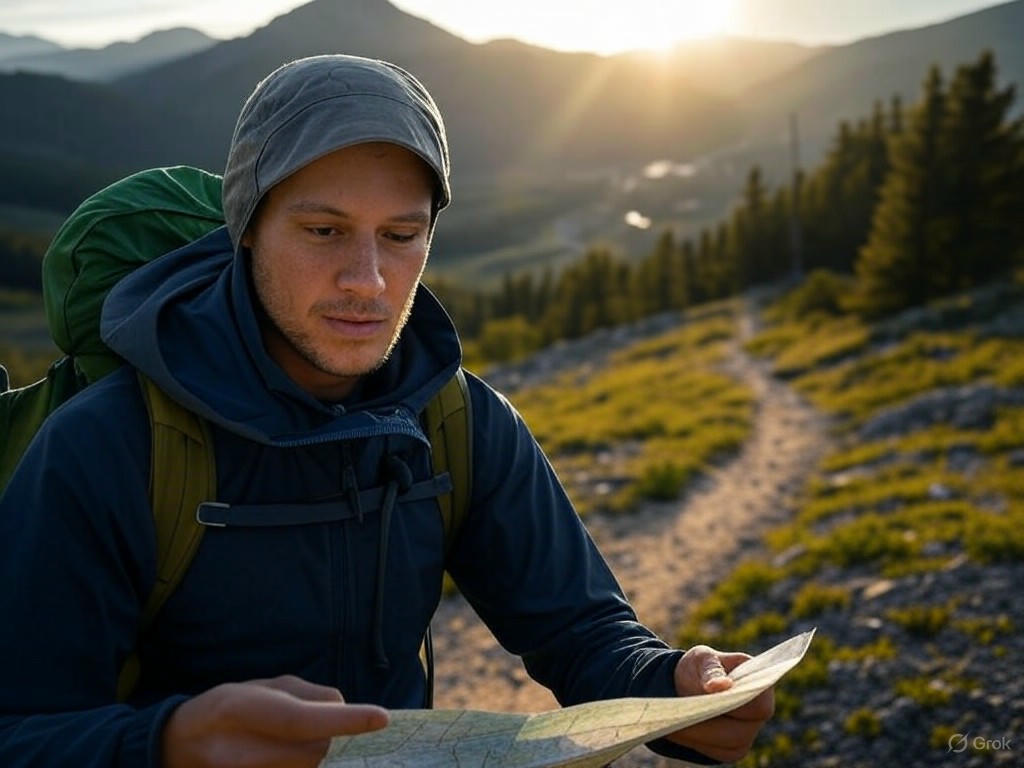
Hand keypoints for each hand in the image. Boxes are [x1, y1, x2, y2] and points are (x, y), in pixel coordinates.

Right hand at [162, 674, 388, 767]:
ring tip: (289, 743)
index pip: (301, 718)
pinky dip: (300, 766)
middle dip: (327, 739)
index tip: (382, 718)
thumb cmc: (228, 709)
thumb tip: (344, 709)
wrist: (178, 747)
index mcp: (240, 708)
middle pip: (312, 752)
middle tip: (316, 728)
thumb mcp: (263, 687)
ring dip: (314, 756)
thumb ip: (306, 695)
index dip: (344, 720)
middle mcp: (236, 750)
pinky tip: (286, 753)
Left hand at [665, 645, 773, 762]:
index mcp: (760, 683)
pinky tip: (676, 729)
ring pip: (727, 746)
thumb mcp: (702, 658)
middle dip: (708, 726)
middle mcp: (758, 712)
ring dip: (698, 736)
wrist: (689, 682)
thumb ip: (712, 670)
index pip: (759, 705)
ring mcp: (747, 732)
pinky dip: (694, 742)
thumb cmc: (700, 666)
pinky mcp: (731, 748)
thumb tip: (721, 685)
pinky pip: (715, 752)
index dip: (736, 705)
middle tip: (679, 717)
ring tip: (672, 722)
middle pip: (740, 732)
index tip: (708, 698)